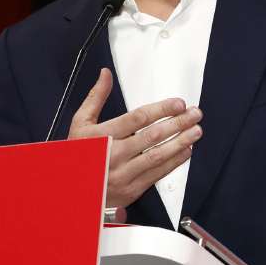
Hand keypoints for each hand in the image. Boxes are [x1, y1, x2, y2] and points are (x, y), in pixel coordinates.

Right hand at [69, 68, 202, 207]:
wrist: (69, 190)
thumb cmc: (77, 154)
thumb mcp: (80, 123)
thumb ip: (96, 97)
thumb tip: (106, 74)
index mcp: (101, 135)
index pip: (137, 119)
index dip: (161, 110)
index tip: (178, 104)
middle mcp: (113, 155)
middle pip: (152, 137)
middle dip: (177, 124)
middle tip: (194, 114)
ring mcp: (123, 174)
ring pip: (157, 156)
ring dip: (180, 142)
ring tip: (196, 131)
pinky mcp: (131, 189)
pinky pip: (157, 174)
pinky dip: (174, 162)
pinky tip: (186, 151)